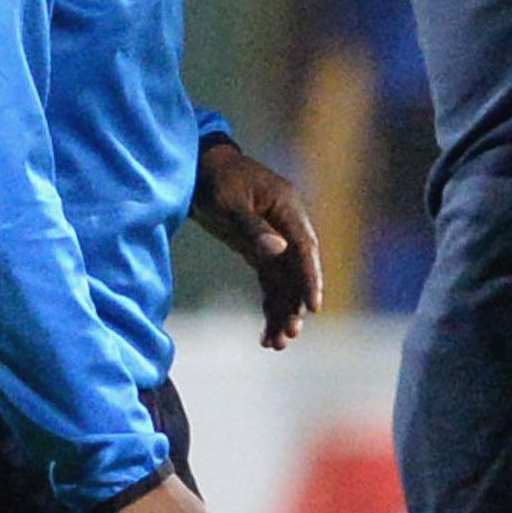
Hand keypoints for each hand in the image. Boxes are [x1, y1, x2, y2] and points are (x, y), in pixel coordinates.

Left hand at [191, 140, 321, 348]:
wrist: (198, 168)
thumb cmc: (215, 179)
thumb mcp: (229, 201)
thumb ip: (252, 227)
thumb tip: (278, 250)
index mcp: (287, 208)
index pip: (306, 249)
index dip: (311, 279)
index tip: (312, 308)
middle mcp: (287, 226)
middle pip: (298, 272)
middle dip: (295, 306)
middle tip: (288, 336)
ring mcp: (276, 239)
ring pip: (286, 283)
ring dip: (283, 312)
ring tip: (275, 344)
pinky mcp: (261, 250)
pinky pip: (271, 283)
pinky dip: (270, 306)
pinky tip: (266, 333)